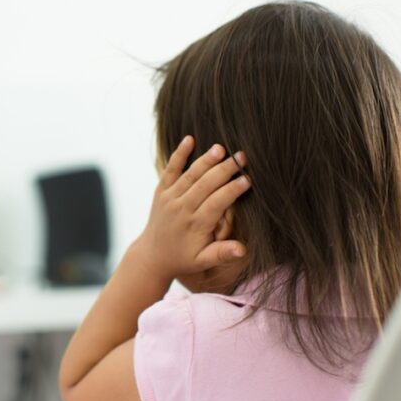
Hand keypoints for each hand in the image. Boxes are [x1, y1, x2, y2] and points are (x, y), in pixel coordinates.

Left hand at [133, 135, 250, 282]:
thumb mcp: (203, 261)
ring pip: (189, 175)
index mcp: (195, 225)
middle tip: (242, 157)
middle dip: (224, 170)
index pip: (216, 203)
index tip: (248, 180)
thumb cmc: (184, 258)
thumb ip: (222, 254)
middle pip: (204, 185)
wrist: (153, 255)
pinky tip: (189, 139)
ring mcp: (169, 198)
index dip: (232, 191)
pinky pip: (170, 170)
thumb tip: (242, 250)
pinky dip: (178, 155)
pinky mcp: (161, 191)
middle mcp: (181, 209)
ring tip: (221, 148)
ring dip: (205, 160)